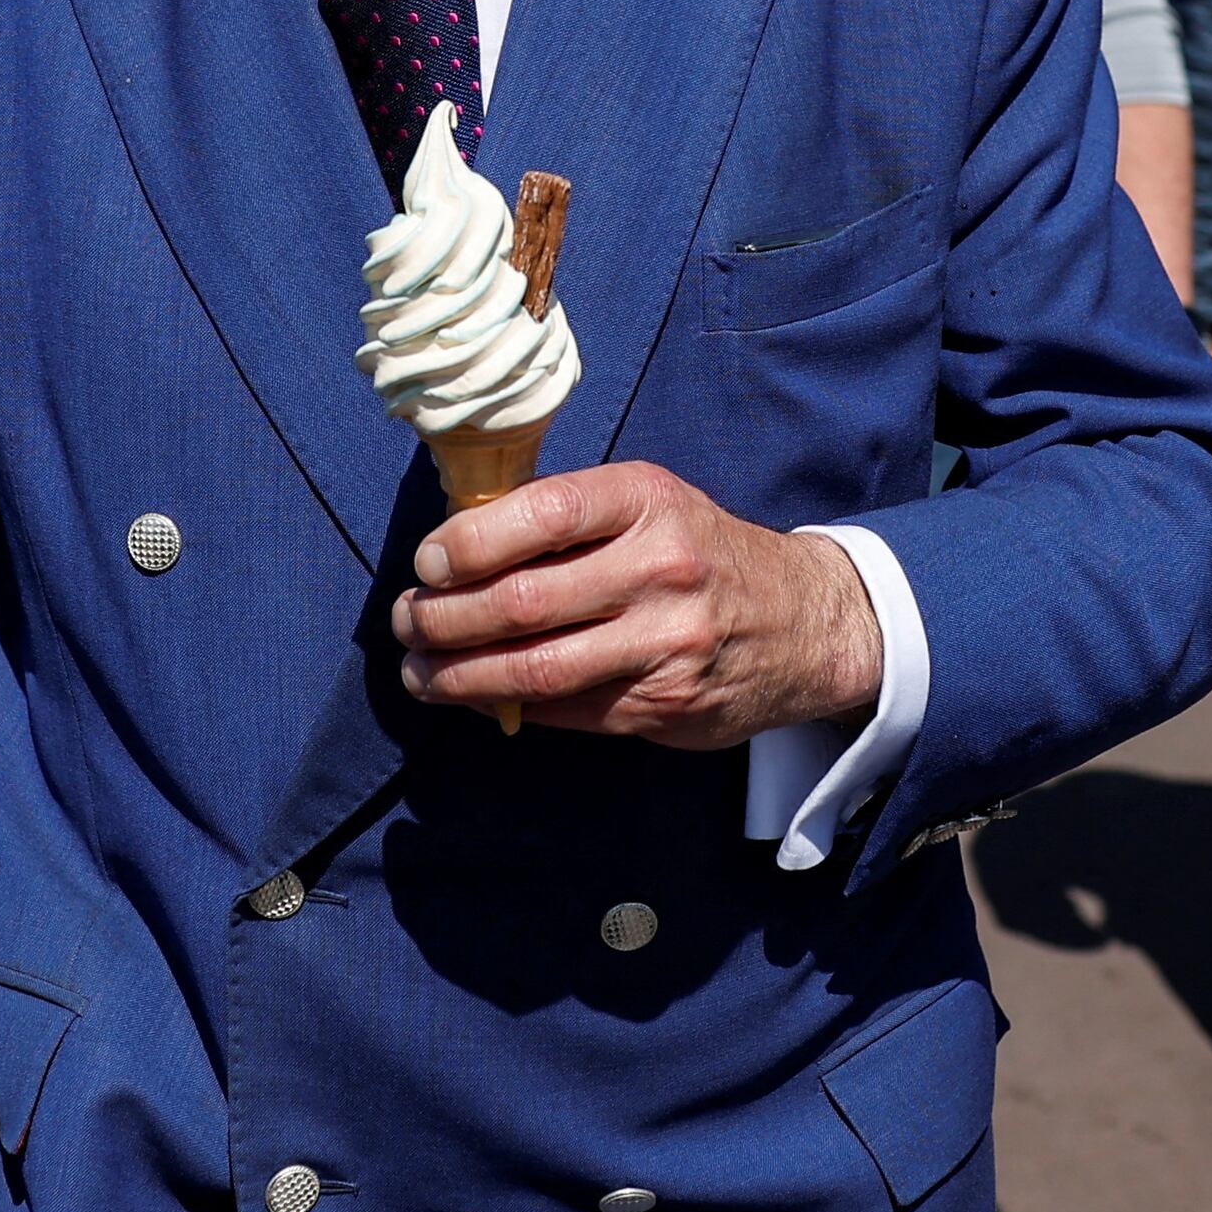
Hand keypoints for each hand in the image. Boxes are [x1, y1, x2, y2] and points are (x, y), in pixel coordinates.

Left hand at [392, 462, 881, 748]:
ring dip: (458, 674)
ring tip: (420, 669)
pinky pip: (565, 710)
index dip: (465, 544)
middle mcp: (660, 569)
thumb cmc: (702, 552)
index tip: (426, 563)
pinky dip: (508, 703)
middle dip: (443, 618)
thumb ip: (568, 519)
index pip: (539, 515)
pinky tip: (477, 693)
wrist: (806, 621)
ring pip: (534, 669)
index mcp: (647, 501)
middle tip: (406, 621)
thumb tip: (456, 546)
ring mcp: (665, 643)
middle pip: (522, 602)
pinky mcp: (664, 704)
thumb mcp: (652, 505)